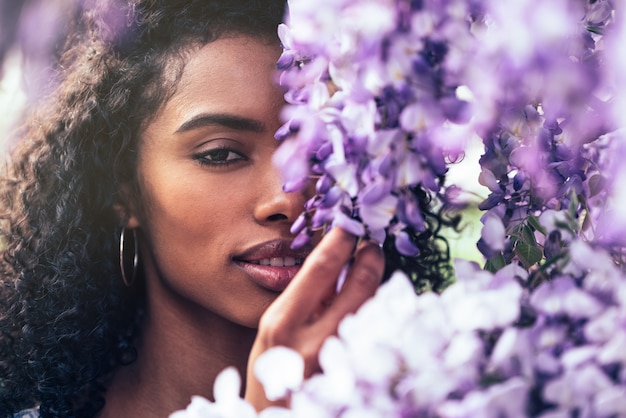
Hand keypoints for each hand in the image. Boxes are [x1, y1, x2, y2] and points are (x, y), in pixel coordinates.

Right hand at [244, 227, 384, 409]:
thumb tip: (336, 263)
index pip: (320, 266)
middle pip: (360, 283)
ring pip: (375, 306)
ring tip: (374, 268)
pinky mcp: (360, 376)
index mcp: (281, 324)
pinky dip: (378, 311)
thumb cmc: (269, 376)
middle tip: (373, 244)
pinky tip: (376, 303)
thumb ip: (302, 301)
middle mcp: (314, 342)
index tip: (350, 225)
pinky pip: (378, 332)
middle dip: (372, 256)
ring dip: (378, 282)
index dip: (341, 239)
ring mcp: (342, 362)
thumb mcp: (272, 335)